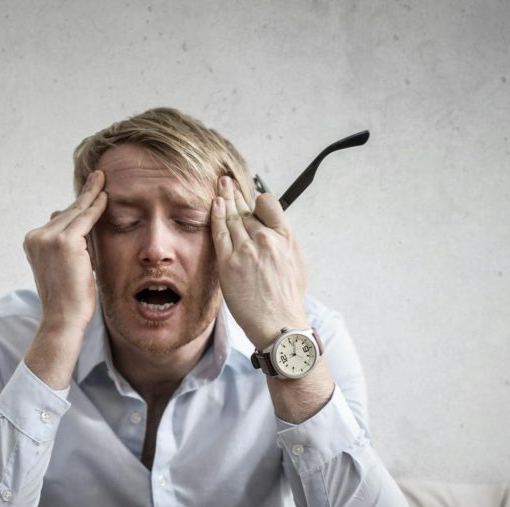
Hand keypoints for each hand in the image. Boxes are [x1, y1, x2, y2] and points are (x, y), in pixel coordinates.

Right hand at [23, 170, 107, 333]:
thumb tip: (69, 223)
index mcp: (33, 242)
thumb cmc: (67, 298)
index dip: (75, 207)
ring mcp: (48, 238)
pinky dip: (96, 207)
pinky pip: (85, 219)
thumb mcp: (62, 266)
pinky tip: (105, 197)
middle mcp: (36, 237)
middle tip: (97, 177)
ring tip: (101, 179)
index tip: (87, 192)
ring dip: (91, 197)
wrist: (63, 318)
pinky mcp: (65, 242)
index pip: (58, 220)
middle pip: (66, 213)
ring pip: (75, 214)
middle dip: (83, 198)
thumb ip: (66, 244)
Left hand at [210, 176, 308, 348]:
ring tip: (219, 187)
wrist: (280, 323)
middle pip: (246, 210)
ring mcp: (246, 249)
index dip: (258, 201)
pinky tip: (214, 204)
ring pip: (232, 217)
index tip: (251, 200)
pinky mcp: (229, 262)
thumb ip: (282, 242)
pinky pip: (220, 233)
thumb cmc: (287, 298)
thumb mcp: (295, 263)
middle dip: (235, 194)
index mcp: (284, 237)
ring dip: (224, 199)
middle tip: (226, 181)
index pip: (268, 205)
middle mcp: (265, 239)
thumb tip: (272, 230)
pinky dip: (216, 216)